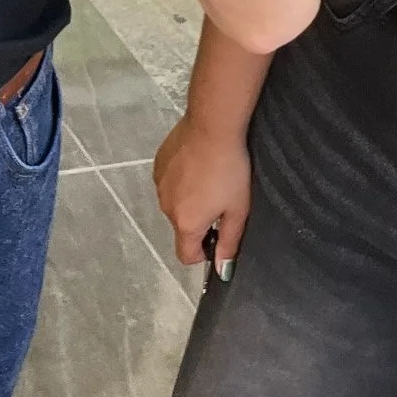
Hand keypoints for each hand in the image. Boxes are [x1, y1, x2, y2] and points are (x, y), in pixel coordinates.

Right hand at [154, 111, 252, 280]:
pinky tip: (195, 163)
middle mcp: (166, 208)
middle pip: (181, 227)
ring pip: (174, 203)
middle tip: (220, 198)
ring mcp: (159, 184)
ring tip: (208, 177)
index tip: (217, 234)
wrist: (212, 126)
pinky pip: (168, 182)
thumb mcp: (238, 209)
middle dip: (198, 220)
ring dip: (188, 198)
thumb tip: (222, 270)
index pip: (186, 256)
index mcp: (186, 223)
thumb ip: (229, 243)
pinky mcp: (158, 164)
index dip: (203, 252)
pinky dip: (180, 180)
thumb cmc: (230, 169)